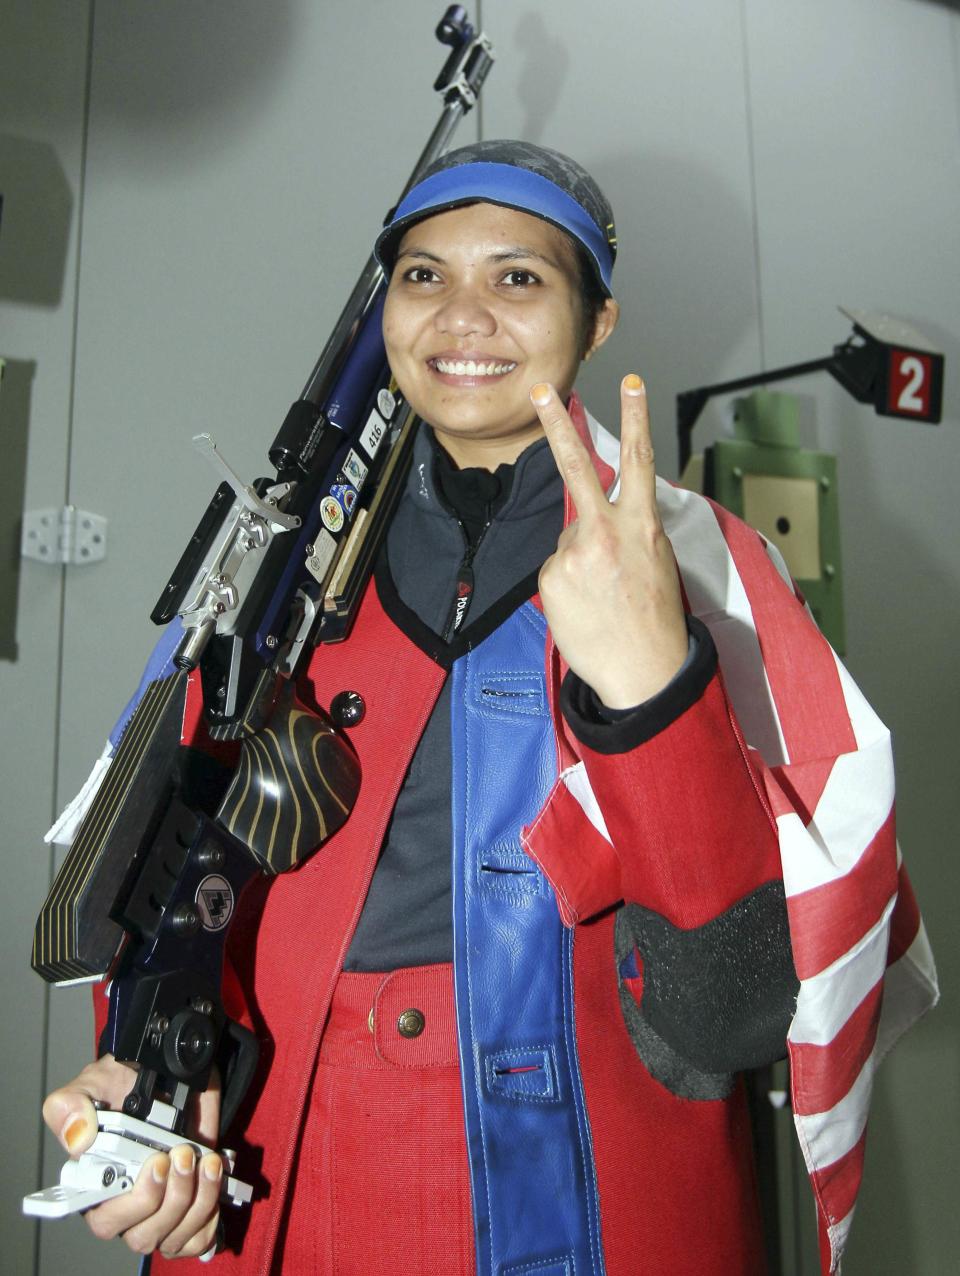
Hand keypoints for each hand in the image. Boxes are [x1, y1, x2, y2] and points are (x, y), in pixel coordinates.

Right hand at [43, 1055, 222, 1258]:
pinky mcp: (191, 1204)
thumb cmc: (124, 1083)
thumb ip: (70, 1105)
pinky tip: (213, 1177)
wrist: (171, 1070)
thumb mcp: (93, 1081)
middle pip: (143, 1235)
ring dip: (197, 1200)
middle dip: (169, 1198)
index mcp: (97, 1184)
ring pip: (174, 1236)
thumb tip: (77, 1139)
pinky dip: (211, 1213)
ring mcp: (161, 1206)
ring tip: (204, 1160)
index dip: (129, 1207)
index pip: (105, 1221)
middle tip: (180, 1154)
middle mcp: (128, 1203)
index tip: (154, 1164)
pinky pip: (199, 1237)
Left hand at [531, 374, 687, 708]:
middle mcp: (607, 532)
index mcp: (642, 526)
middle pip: (579, 466)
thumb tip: (593, 517)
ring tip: (601, 595)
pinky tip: (585, 606)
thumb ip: (627, 529)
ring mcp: (575, 554)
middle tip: (540, 390)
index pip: (640, 461)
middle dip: (558, 424)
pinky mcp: (552, 577)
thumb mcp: (655, 561)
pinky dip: (566, 584)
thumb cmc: (653, 620)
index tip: (632, 382)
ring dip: (579, 560)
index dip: (637, 418)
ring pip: (568, 539)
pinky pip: (555, 569)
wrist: (643, 673)